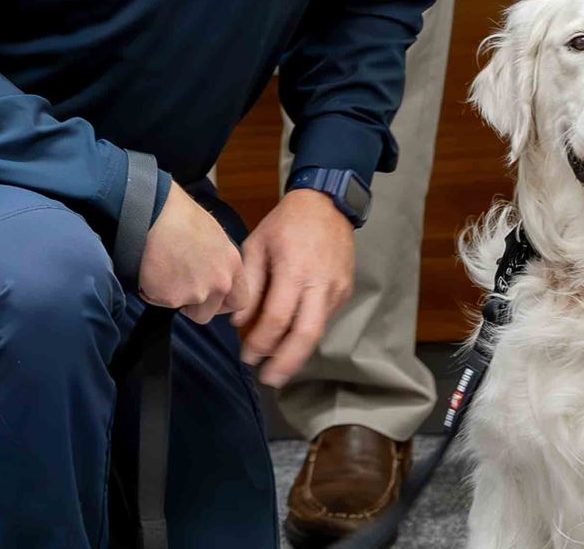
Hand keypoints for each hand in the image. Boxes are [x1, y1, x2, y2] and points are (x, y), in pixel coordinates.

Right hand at [137, 181, 243, 322]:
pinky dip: (153, 291)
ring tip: (163, 271)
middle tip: (178, 284)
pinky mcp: (171, 298)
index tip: (209, 297)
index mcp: (232, 264)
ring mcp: (196, 293)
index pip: (239, 301)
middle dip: (194, 305)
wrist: (153, 211)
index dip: (222, 303)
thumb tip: (209, 272)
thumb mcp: (212, 235)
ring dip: (174, 298)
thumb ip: (218, 262)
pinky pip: (160, 302)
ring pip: (184, 309)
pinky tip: (150, 269)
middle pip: (209, 312)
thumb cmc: (179, 214)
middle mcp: (219, 282)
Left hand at [231, 188, 355, 386]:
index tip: (247, 357)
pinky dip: (306, 334)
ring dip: (296, 354)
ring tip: (276, 368)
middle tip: (268, 380)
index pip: (278, 319)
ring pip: (317, 333)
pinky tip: (290, 341)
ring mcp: (337, 290)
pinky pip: (323, 320)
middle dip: (285, 363)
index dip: (261, 343)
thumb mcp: (257, 244)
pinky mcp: (345, 292)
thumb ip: (250, 285)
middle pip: (306, 337)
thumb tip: (238, 322)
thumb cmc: (286, 222)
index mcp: (295, 271)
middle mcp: (320, 285)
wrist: (327, 203)